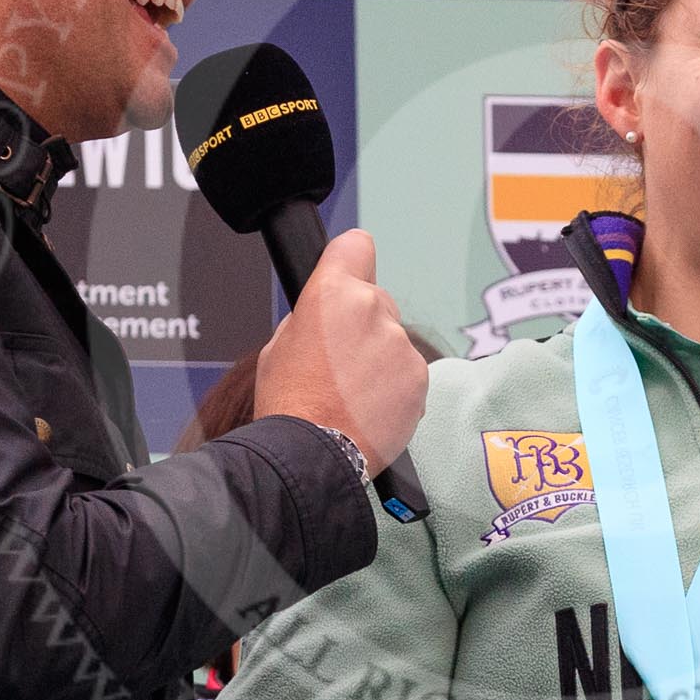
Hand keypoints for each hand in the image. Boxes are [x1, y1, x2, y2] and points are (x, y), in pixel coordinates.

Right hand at [254, 229, 426, 476]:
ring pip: (393, 339)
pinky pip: (407, 370)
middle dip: (362, 323)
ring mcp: (400, 344)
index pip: (356, 245)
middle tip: (340, 361)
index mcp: (332, 293)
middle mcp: (373, 309)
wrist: (313, 454)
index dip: (349, 262)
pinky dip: (395, 385)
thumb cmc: (289, 402)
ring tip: (352, 393)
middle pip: (376, 300)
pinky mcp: (420, 376)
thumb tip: (328, 312)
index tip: (347, 276)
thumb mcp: (279, 344)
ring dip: (380, 358)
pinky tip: (370, 407)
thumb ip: (311, 315)